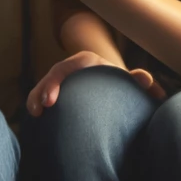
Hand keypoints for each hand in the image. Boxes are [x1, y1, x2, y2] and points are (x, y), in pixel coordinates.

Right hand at [27, 50, 165, 115]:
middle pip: (53, 75)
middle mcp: (72, 68)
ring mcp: (64, 80)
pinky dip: (37, 105)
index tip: (50, 101)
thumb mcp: (128, 80)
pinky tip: (36, 120)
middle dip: (43, 90)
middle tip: (41, 109)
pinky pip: (43, 96)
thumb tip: (146, 80)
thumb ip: (137, 80)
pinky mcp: (58, 92)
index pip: (67, 67)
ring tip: (34, 114)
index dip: (55, 82)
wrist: (114, 86)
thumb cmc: (120, 84)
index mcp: (87, 61)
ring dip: (36, 98)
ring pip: (44, 86)